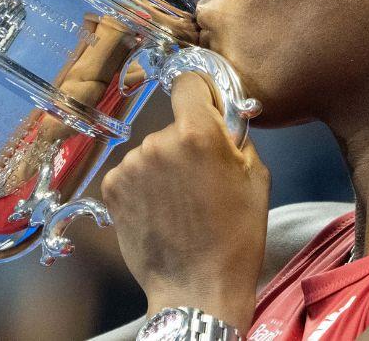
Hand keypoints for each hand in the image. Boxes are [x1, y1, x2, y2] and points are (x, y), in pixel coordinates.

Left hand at [102, 72, 269, 331]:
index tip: (206, 111)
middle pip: (172, 124)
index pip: (188, 81)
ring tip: (180, 204)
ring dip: (163, 168)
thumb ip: (236, 137)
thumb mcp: (256, 178)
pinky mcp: (112, 188)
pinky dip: (143, 187)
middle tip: (201, 178)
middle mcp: (158, 141)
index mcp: (198, 133)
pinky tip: (160, 212)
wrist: (197, 288)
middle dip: (185, 143)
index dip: (200, 94)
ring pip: (152, 151)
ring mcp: (131, 165)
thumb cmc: (235, 237)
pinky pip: (132, 173)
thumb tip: (222, 118)